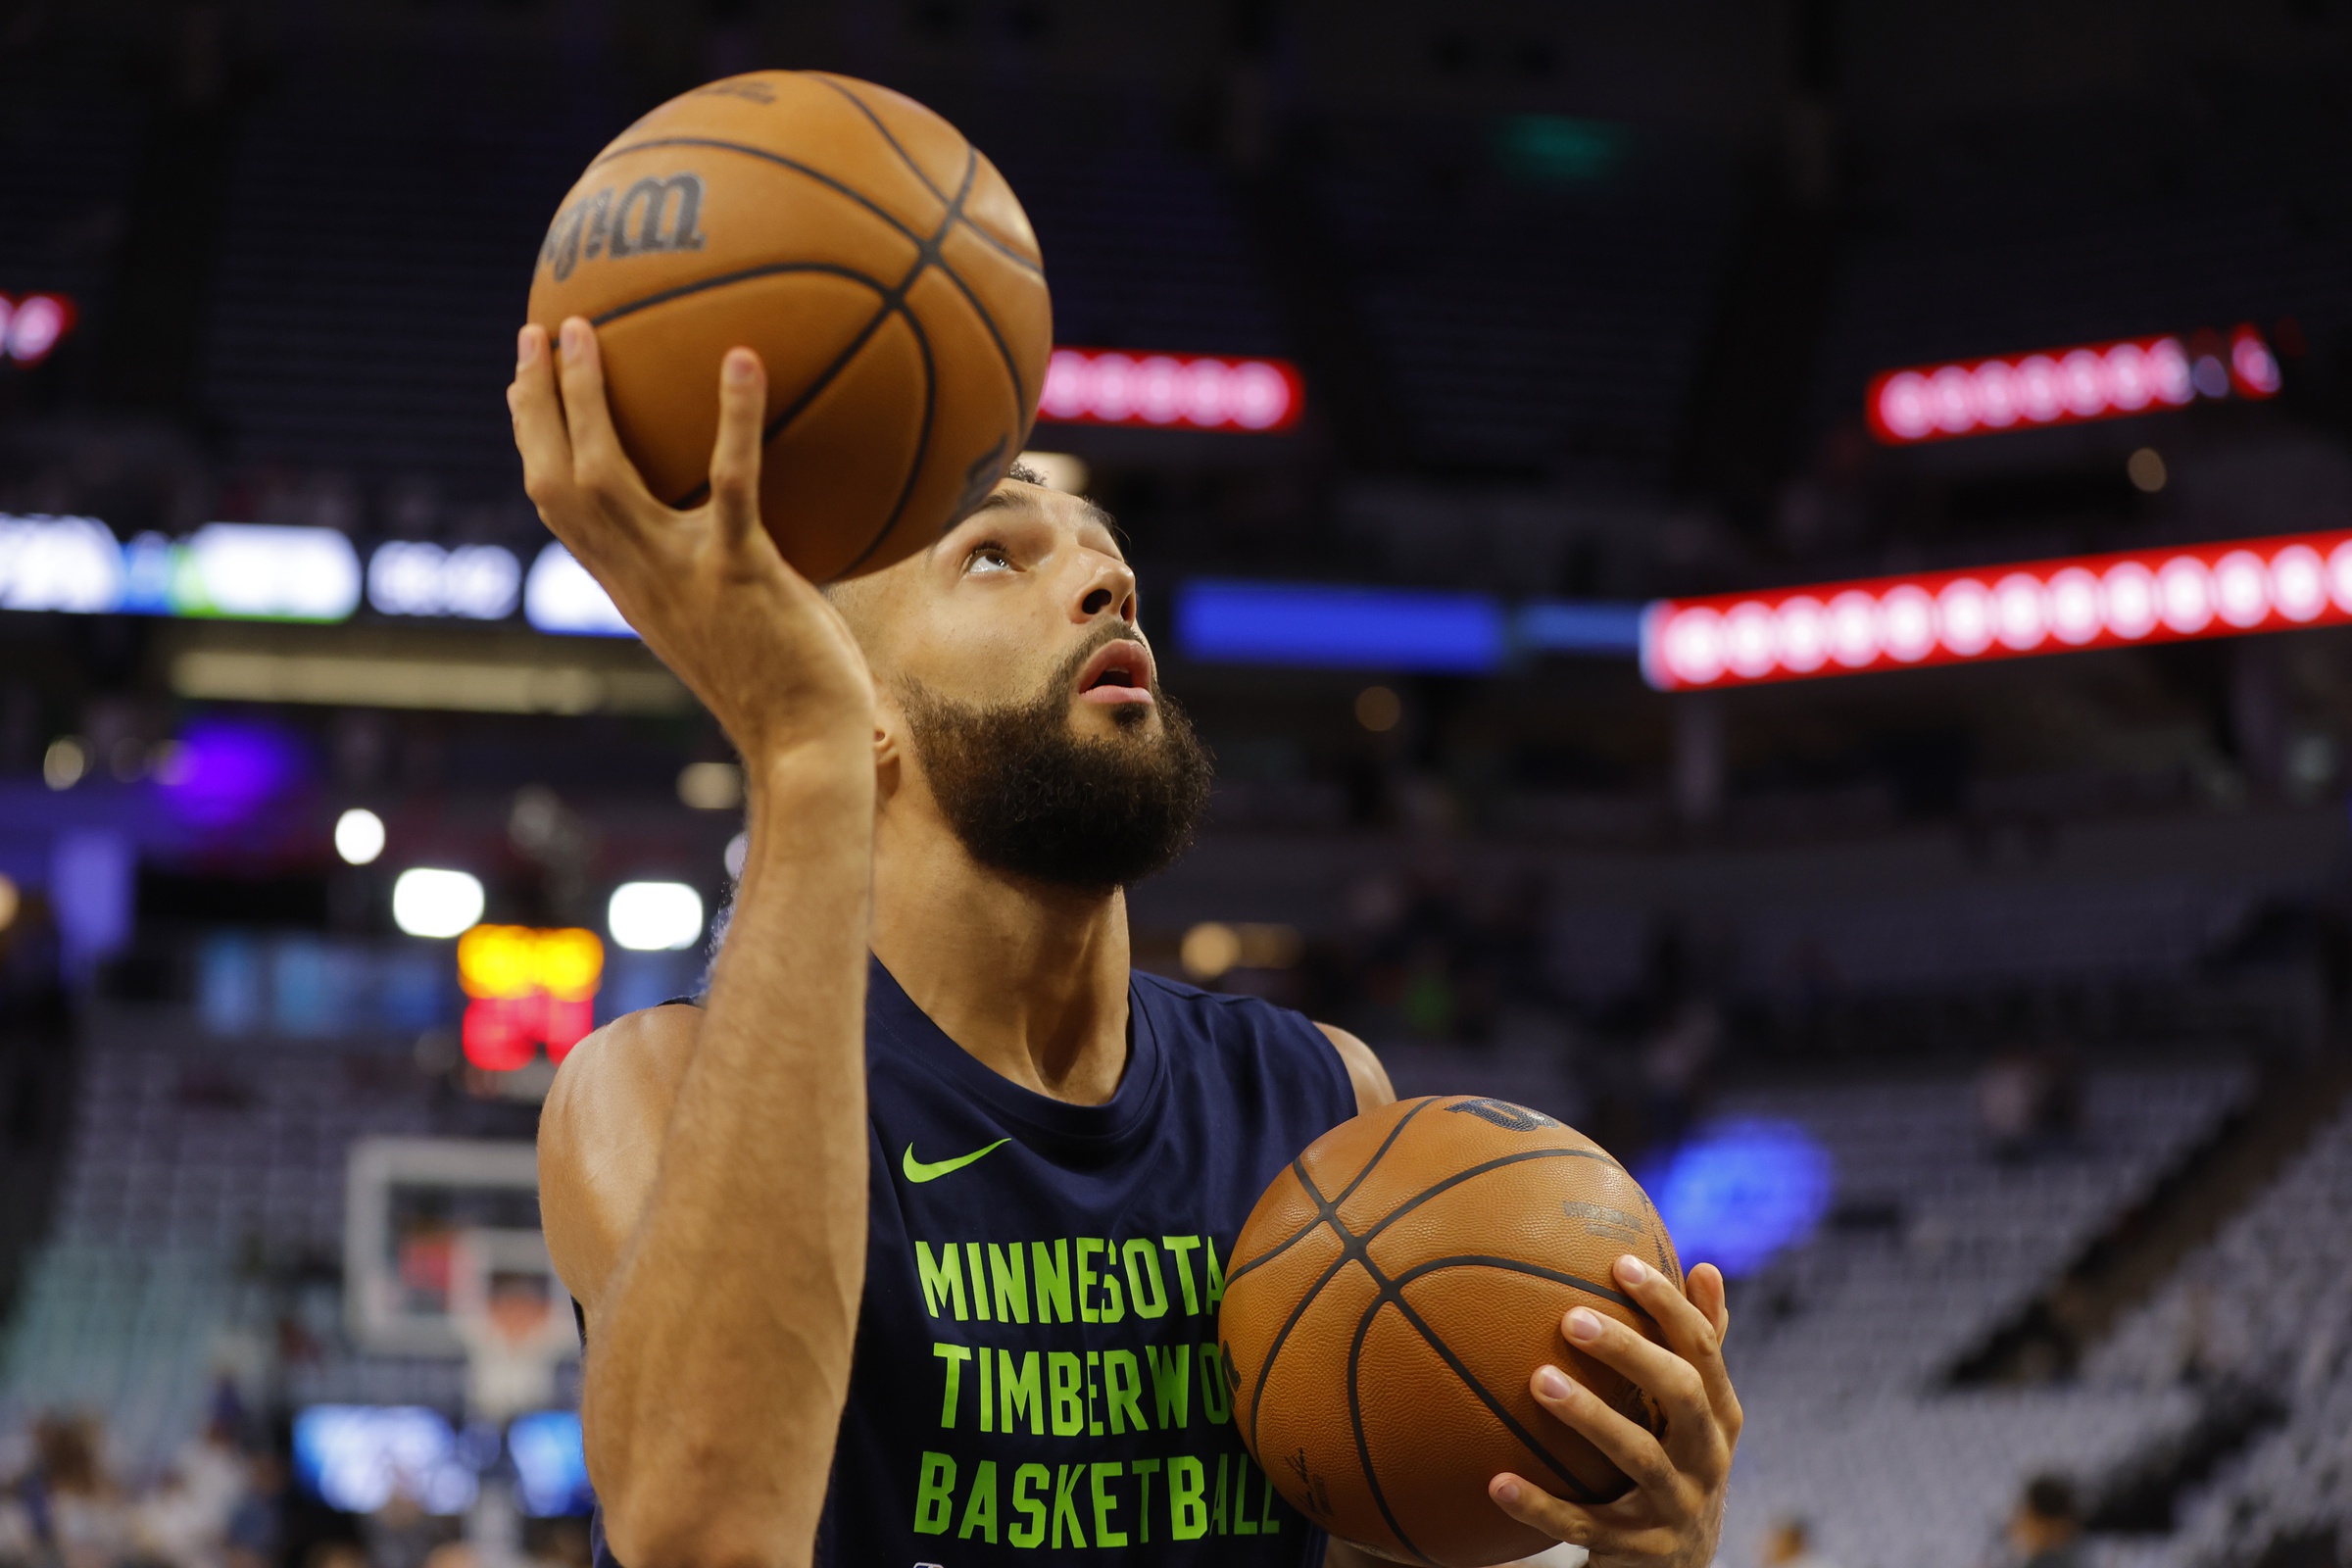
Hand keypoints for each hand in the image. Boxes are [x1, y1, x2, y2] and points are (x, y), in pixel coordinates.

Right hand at [508, 318, 874, 767]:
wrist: (805, 750)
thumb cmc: (789, 692)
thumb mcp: (736, 625)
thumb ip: (725, 572)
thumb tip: (756, 521)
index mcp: (632, 588)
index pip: (560, 510)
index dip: (536, 446)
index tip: (526, 388)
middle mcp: (639, 578)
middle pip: (555, 481)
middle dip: (535, 405)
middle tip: (535, 331)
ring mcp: (683, 573)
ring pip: (604, 475)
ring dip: (587, 398)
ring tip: (583, 328)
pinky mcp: (739, 572)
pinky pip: (731, 483)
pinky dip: (734, 418)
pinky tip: (744, 358)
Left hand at [1488, 1256, 1740, 1567]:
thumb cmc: (1678, 1467)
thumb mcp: (1696, 1416)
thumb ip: (1699, 1348)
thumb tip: (1705, 1267)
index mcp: (1720, 1416)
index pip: (1702, 1348)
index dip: (1667, 1305)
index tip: (1621, 1263)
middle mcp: (1709, 1459)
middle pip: (1680, 1392)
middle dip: (1631, 1351)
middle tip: (1572, 1319)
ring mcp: (1677, 1508)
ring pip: (1637, 1455)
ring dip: (1588, 1415)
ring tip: (1537, 1380)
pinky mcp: (1639, 1551)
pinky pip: (1585, 1526)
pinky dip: (1540, 1506)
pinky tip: (1497, 1481)